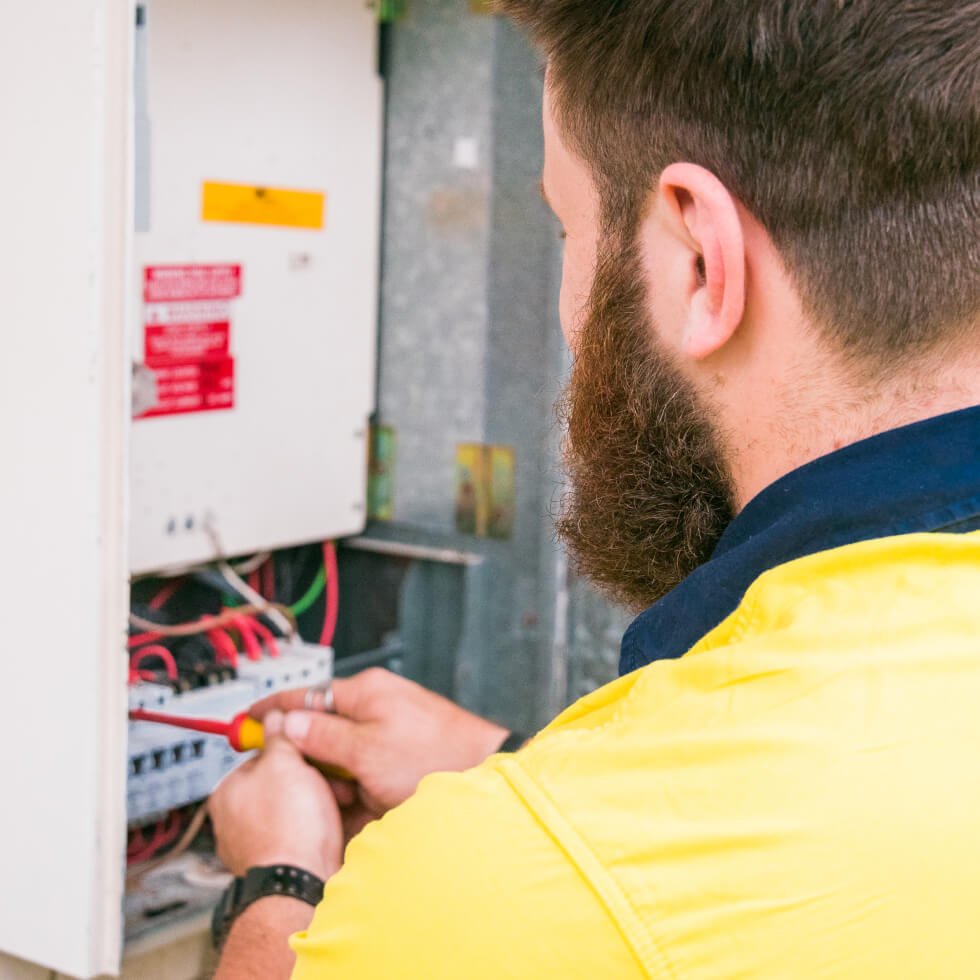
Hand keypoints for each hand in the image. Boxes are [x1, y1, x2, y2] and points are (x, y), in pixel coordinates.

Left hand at [209, 714, 342, 878]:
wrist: (299, 885)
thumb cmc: (288, 828)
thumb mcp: (286, 763)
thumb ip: (280, 737)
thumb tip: (274, 717)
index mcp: (227, 792)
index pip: (260, 756)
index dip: (291, 750)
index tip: (309, 750)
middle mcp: (233, 822)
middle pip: (277, 783)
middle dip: (307, 779)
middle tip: (328, 780)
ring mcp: (253, 846)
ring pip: (291, 810)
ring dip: (315, 805)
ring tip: (333, 805)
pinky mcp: (275, 865)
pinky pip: (298, 836)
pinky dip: (314, 830)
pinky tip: (329, 828)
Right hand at [249, 669, 509, 825]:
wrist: (484, 775)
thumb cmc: (435, 756)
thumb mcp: (366, 750)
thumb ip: (322, 736)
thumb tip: (286, 724)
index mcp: (365, 693)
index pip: (306, 695)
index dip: (272, 710)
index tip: (245, 721)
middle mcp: (376, 708)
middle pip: (322, 732)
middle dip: (314, 762)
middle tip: (311, 785)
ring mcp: (388, 734)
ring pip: (342, 759)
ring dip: (340, 784)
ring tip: (351, 801)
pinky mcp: (399, 759)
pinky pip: (365, 774)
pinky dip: (361, 792)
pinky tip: (367, 808)